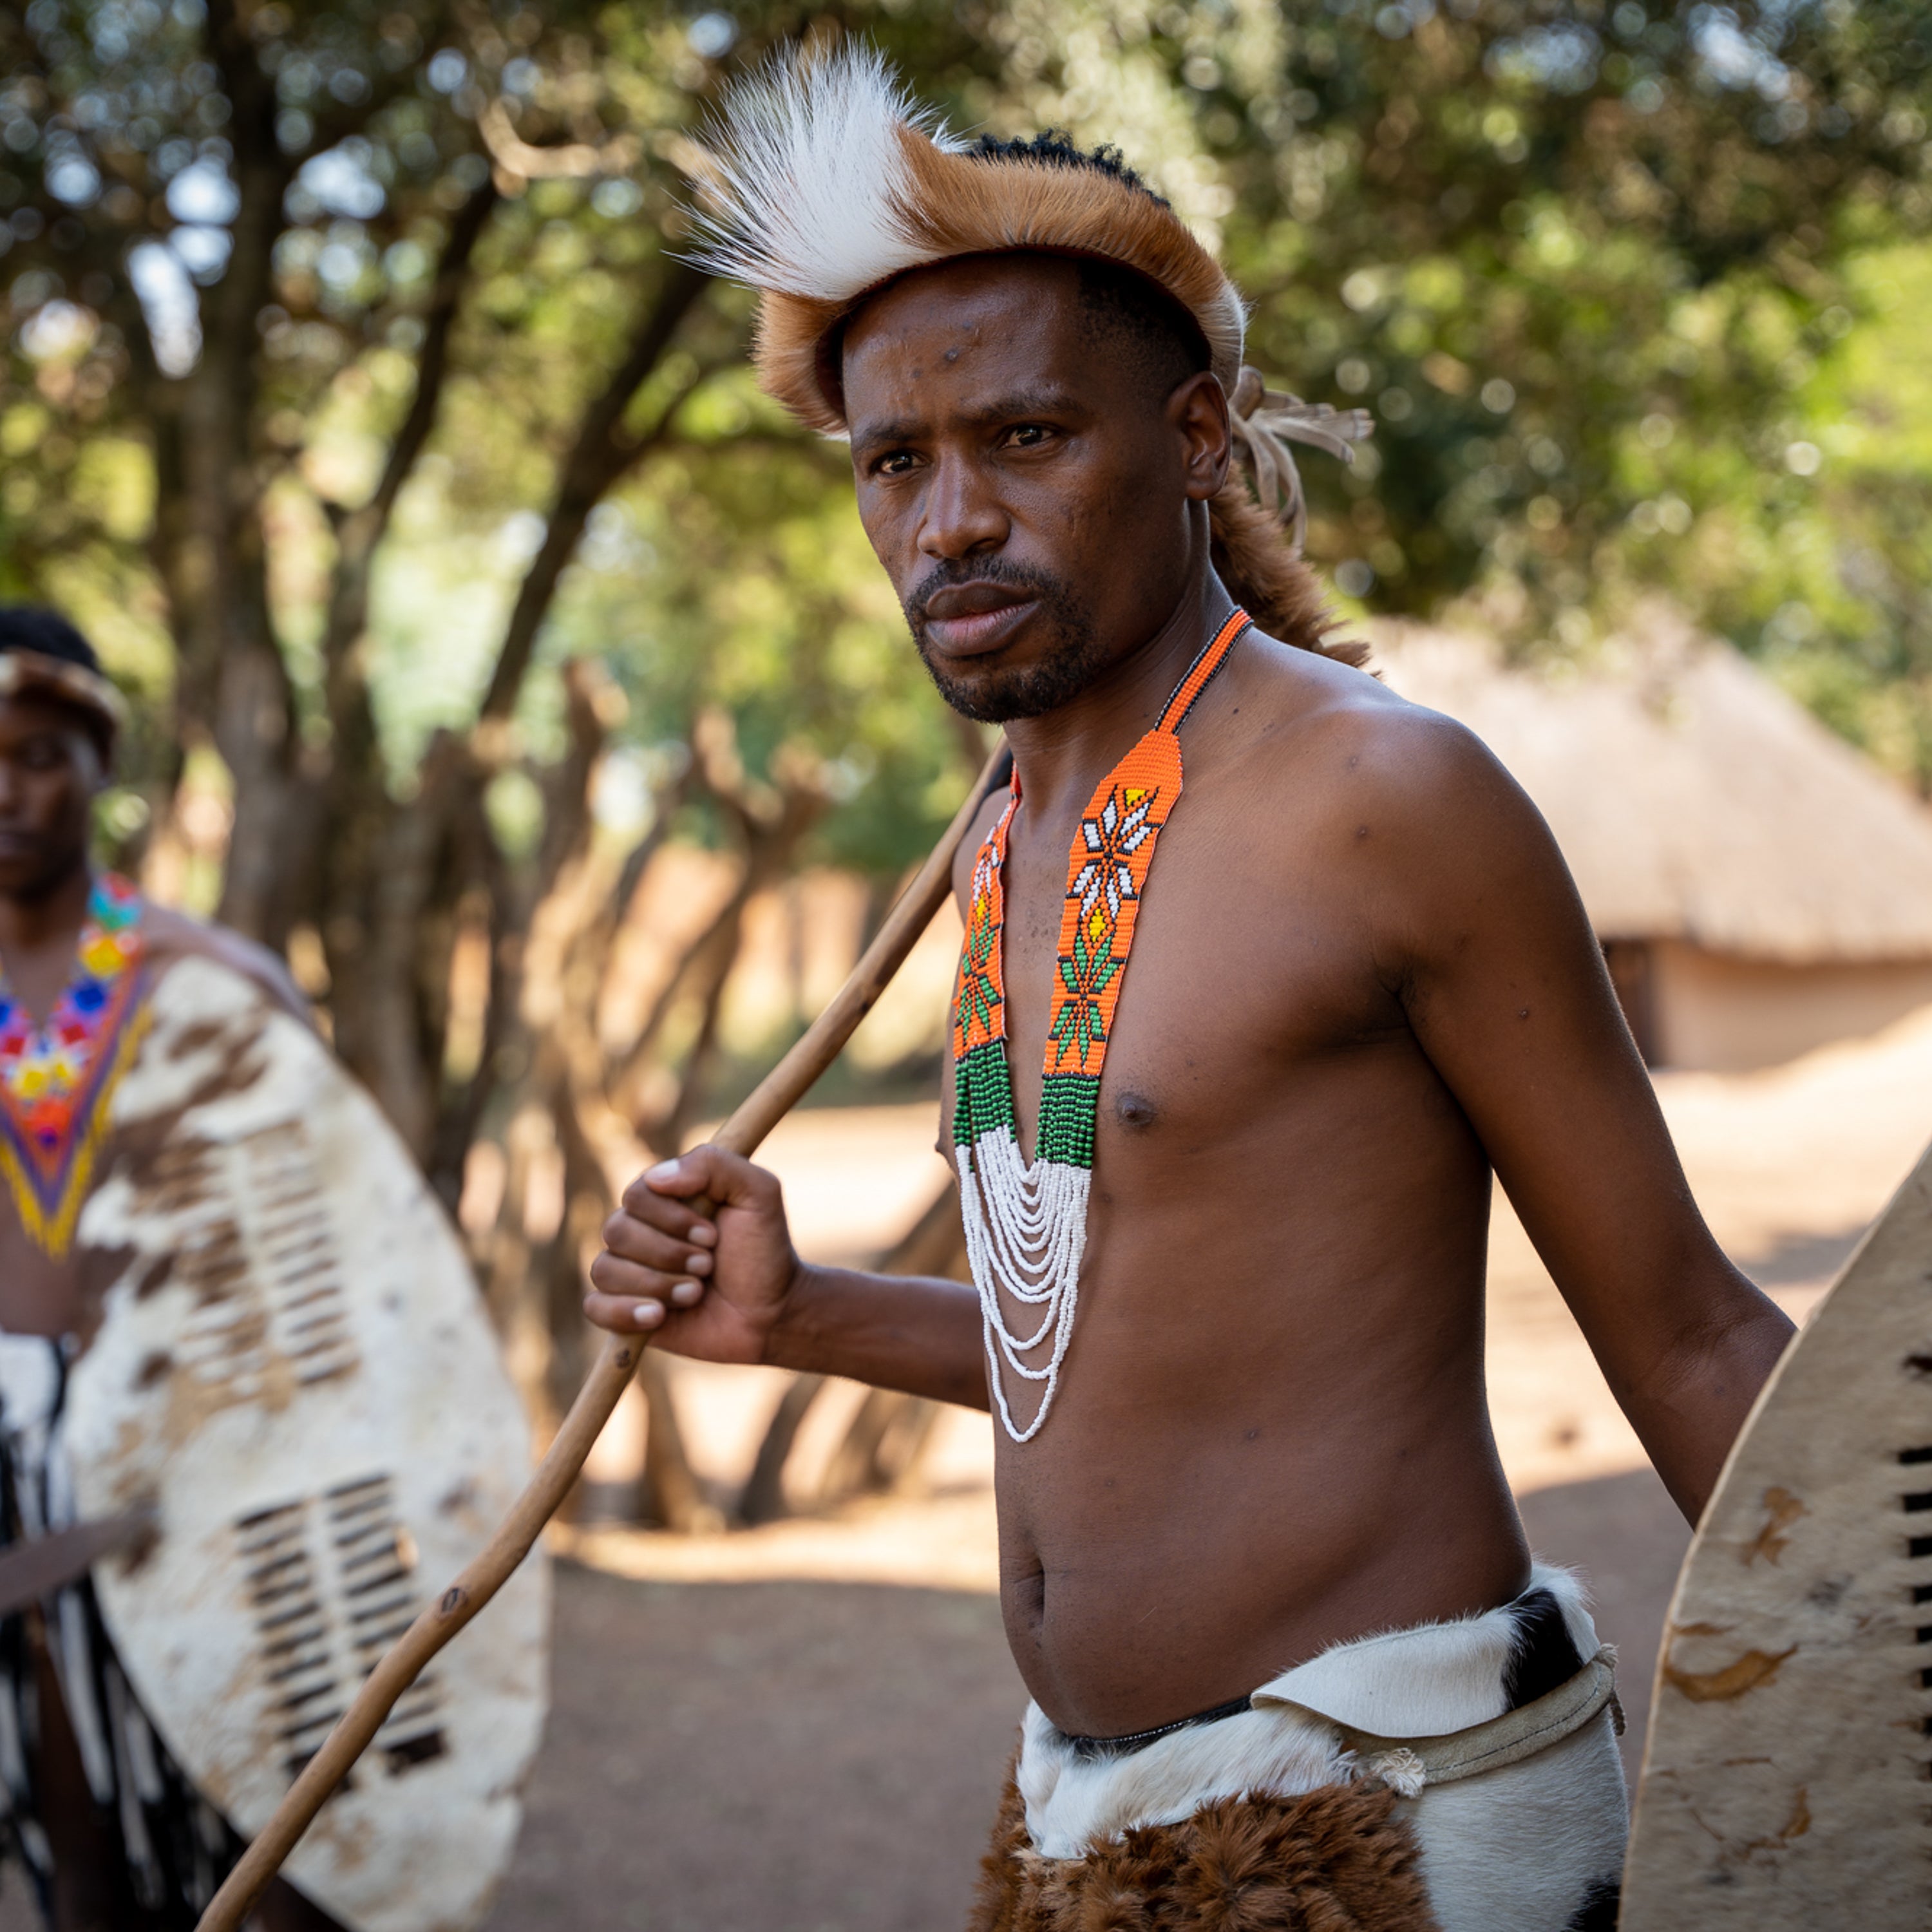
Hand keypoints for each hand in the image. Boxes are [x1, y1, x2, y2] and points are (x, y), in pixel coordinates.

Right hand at [584, 1145, 801, 1363]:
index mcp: (664, 1199)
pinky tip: (658, 1316)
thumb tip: (656, 1178)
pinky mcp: (623, 1311)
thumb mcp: (758, 1194)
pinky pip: (595, 1307)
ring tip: (695, 1292)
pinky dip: (624, 1312)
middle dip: (668, 1253)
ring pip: (605, 1269)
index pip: (636, 1195)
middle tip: (708, 1265)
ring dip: (658, 1284)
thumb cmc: (763, 1250)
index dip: (671, 1218)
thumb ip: (714, 1165)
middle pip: (616, 1231)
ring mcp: (628, 1272)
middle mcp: (639, 1231)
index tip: (712, 1236)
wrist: (771, 1311)